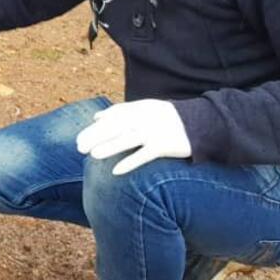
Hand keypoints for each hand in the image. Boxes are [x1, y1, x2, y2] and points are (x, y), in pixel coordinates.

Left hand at [76, 99, 191, 174]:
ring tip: (93, 155)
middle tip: (79, 148)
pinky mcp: (165, 146)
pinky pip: (144, 155)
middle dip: (96, 137)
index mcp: (139, 108)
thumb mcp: (144, 108)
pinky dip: (130, 162)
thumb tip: (96, 117)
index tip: (79, 138)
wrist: (200, 124)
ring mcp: (155, 132)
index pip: (112, 118)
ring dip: (110, 147)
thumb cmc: (166, 118)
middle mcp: (145, 118)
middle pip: (116, 128)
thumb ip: (120, 112)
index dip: (94, 129)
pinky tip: (116, 171)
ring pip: (128, 139)